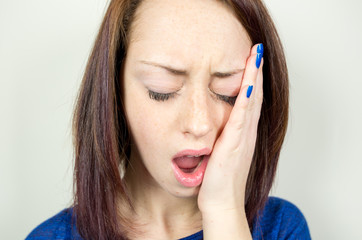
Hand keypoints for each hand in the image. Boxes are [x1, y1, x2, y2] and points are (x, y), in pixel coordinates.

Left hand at [198, 43, 263, 213]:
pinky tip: (248, 84)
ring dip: (254, 79)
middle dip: (255, 72)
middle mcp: (246, 133)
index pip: (249, 101)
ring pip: (251, 102)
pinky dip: (246, 100)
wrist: (221, 202)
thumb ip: (221, 137)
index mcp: (242, 133)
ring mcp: (243, 138)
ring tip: (255, 57)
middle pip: (254, 96)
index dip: (251, 79)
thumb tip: (213, 126)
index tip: (250, 61)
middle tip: (257, 50)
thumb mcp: (220, 152)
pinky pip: (242, 118)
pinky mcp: (234, 145)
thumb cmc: (219, 180)